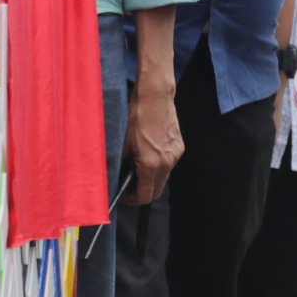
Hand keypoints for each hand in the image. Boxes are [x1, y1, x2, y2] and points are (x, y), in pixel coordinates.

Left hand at [124, 84, 183, 204]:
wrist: (155, 96)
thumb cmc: (135, 117)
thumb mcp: (121, 143)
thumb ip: (120, 165)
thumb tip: (116, 178)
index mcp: (151, 164)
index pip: (145, 195)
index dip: (132, 200)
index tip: (123, 196)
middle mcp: (168, 163)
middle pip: (157, 190)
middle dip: (143, 192)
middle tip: (129, 186)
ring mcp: (176, 154)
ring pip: (164, 177)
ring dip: (151, 178)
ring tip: (137, 166)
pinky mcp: (180, 146)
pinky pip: (169, 163)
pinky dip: (159, 165)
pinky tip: (148, 152)